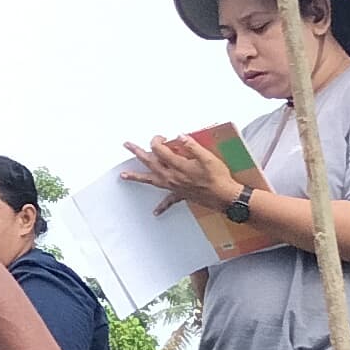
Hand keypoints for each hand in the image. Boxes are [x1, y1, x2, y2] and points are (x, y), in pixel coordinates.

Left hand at [128, 132, 244, 217]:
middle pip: (150, 162)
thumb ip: (192, 146)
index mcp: (178, 165)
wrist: (225, 197)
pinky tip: (155, 212)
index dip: (157, 140)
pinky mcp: (180, 195)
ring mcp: (174, 186)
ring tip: (124, 175)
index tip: (161, 137)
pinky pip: (168, 201)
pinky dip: (161, 207)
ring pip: (151, 180)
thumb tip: (179, 136)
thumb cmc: (218, 177)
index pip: (160, 150)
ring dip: (137, 176)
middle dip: (137, 152)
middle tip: (127, 145)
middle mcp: (172, 176)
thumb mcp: (208, 157)